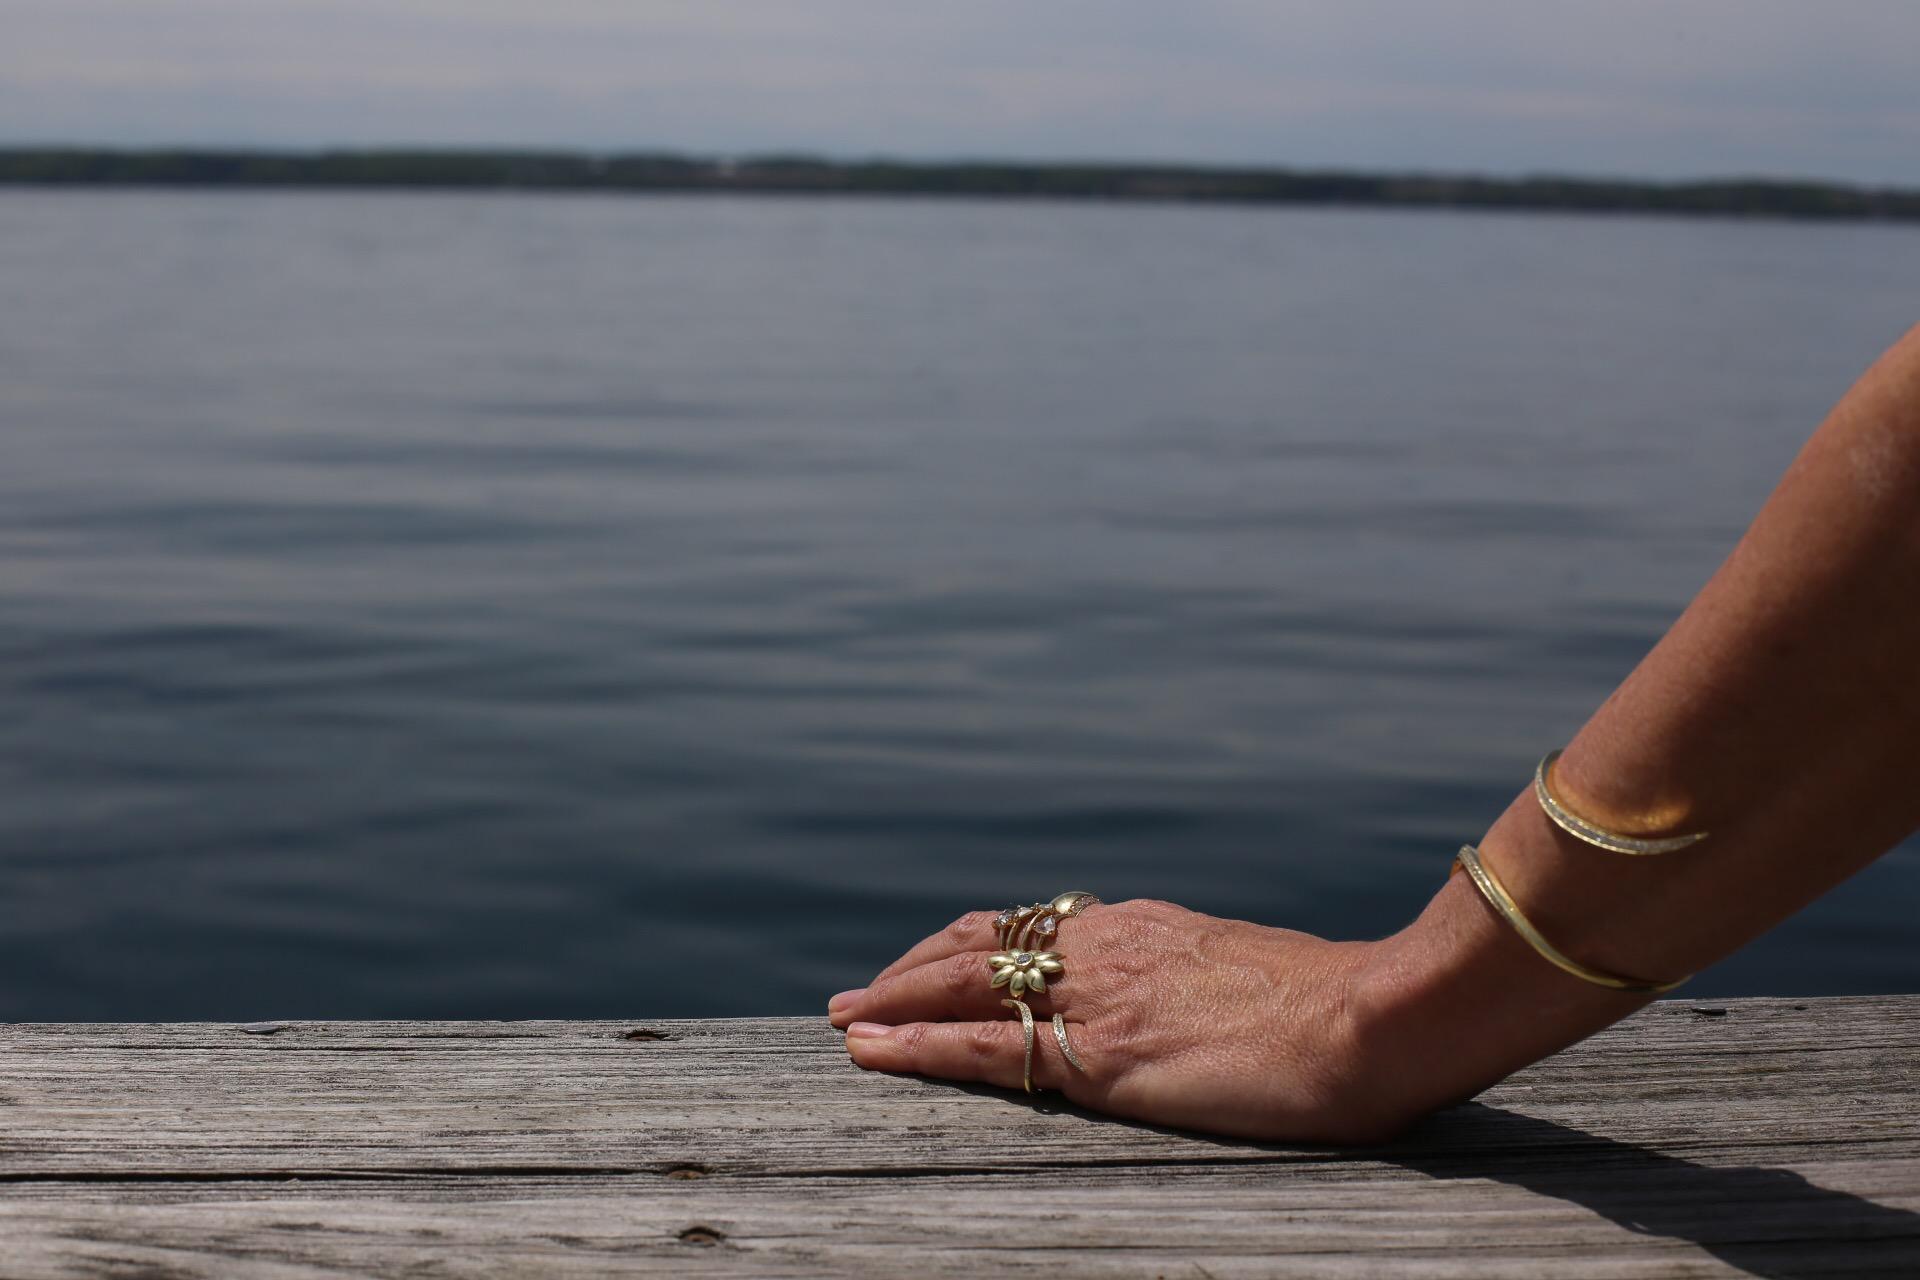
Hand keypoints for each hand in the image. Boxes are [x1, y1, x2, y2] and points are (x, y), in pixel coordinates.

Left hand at [827, 897, 1405, 1142]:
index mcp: (1144, 928)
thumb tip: (1200, 989)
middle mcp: (1105, 948)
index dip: (973, 944)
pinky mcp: (1096, 1057)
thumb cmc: (1340, 1005)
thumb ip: (1206, 973)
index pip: (1034, 928)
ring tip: (844, 1018)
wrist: (1372, 1015)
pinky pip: (983, 1048)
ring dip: (893, 1002)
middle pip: (979, 944)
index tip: (935, 959)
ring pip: (963, 986)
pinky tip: (869, 1052)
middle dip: (912, 968)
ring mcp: (1096, 999)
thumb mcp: (1255, 970)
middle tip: (861, 992)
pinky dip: (915, 1048)